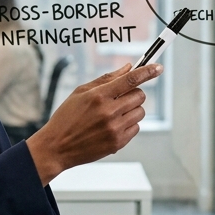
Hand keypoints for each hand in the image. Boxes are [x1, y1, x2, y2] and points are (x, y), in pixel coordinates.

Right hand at [26, 63, 161, 183]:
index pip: (130, 80)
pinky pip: (136, 128)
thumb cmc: (66, 118)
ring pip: (140, 112)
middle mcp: (108, 112)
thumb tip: (128, 68)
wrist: (57, 147)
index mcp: (98, 96)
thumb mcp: (81, 92)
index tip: (157, 67)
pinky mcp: (118, 143)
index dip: (147, 71)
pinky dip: (129, 124)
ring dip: (132, 110)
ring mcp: (114, 129)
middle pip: (139, 96)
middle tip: (120, 98)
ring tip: (114, 114)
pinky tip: (112, 126)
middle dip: (133, 94)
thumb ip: (106, 79)